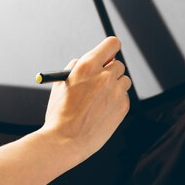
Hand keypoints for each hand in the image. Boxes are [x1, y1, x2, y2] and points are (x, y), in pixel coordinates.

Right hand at [40, 37, 131, 164]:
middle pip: (118, 64)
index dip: (110, 49)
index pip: (112, 44)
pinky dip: (116, 101)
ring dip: (114, 86)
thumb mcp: (61, 83)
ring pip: (124, 80)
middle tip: (100, 81)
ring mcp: (116, 92)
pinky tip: (101, 111)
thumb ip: (78, 67)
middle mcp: (104, 76)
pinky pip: (124, 97)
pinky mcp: (123, 107)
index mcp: (87, 66)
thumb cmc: (60, 114)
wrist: (65, 140)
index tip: (108, 55)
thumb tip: (92, 61)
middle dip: (110, 71)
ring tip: (98, 100)